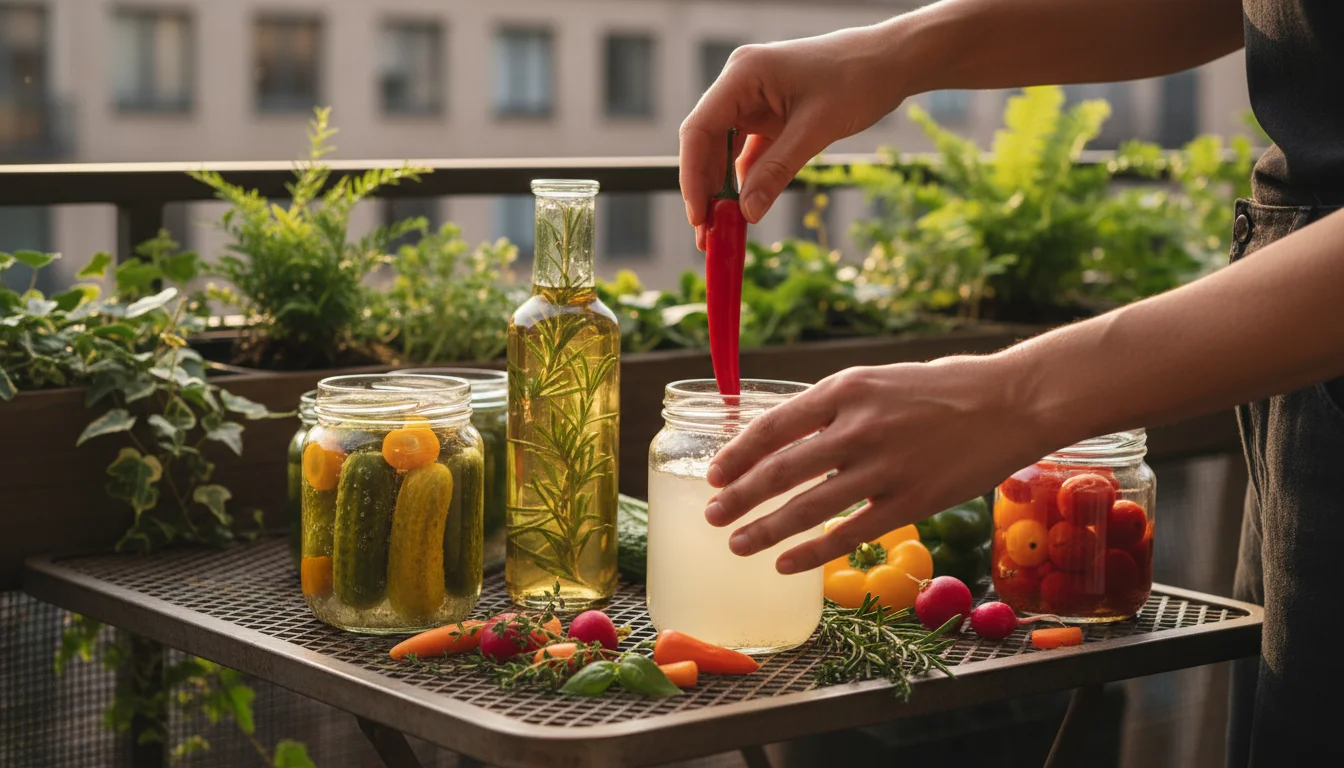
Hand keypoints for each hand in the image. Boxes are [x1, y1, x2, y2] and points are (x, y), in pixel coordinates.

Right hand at [679, 25, 908, 247]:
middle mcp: (741, 84)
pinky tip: (744, 209)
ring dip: (723, 189)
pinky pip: (748, 152)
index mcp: (743, 74)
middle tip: (707, 235)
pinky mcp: (770, 114)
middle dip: (706, 190)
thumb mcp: (816, 129)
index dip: (693, 176)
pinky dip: (746, 181)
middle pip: (707, 143)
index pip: (700, 129)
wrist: (893, 61)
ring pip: (725, 151)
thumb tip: (747, 214)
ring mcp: (754, 99)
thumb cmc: (858, 79)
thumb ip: (778, 171)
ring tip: (722, 229)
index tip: (699, 216)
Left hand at [704, 355, 1057, 573]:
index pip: (774, 426)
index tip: (714, 474)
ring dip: (766, 530)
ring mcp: (887, 467)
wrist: (1013, 401)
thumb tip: (781, 441)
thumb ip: (833, 410)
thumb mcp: (878, 382)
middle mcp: (860, 426)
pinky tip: (786, 563)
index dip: (737, 455)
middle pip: (781, 470)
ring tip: (738, 545)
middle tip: (713, 516)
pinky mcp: (913, 501)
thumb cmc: (943, 389)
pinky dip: (812, 552)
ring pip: (809, 508)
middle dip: (739, 497)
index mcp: (846, 389)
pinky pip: (850, 534)